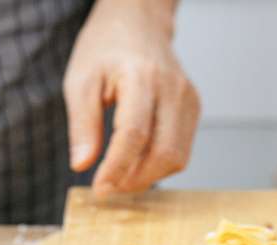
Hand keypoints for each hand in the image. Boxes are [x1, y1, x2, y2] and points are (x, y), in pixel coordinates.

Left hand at [64, 0, 199, 197]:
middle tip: (110, 188)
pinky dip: (160, 165)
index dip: (117, 167)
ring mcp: (189, 100)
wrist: (140, 24)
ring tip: (123, 177)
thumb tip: (82, 165)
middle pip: (164, 153)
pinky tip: (139, 162)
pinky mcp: (195, 109)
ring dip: (149, 176)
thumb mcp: (81, 81)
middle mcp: (173, 90)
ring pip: (178, 158)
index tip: (100, 188)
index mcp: (141, 77)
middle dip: (136, 179)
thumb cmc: (107, 49)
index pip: (134, 134)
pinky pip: (182, 150)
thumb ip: (82, 125)